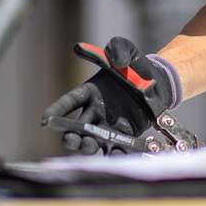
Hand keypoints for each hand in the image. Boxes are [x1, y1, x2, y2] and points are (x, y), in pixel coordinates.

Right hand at [41, 36, 180, 154]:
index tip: (45, 120)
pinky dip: (114, 154)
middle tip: (71, 139)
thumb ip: (114, 49)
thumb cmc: (138, 66)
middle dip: (71, 135)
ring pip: (93, 141)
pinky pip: (117, 148)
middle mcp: (96, 111)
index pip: (70, 101)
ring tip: (88, 147)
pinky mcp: (125, 135)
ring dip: (88, 147)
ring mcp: (110, 125)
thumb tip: (86, 48)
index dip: (57, 110)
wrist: (160, 82)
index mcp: (91, 91)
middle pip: (78, 127)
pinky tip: (112, 156)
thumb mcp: (126, 51)